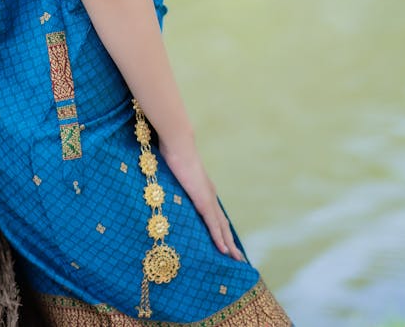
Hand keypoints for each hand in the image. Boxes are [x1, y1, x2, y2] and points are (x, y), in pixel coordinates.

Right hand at [159, 138, 245, 261]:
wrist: (178, 145)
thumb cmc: (174, 154)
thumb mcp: (174, 173)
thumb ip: (175, 181)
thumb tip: (166, 185)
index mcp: (204, 189)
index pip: (216, 214)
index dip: (222, 229)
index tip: (227, 243)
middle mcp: (210, 195)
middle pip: (223, 224)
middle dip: (230, 241)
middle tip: (238, 258)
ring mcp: (208, 198)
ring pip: (222, 227)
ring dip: (229, 244)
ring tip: (236, 259)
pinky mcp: (203, 200)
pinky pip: (213, 224)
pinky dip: (219, 238)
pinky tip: (224, 250)